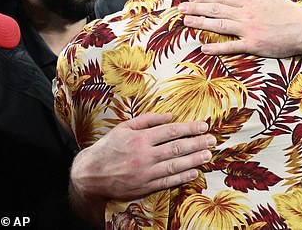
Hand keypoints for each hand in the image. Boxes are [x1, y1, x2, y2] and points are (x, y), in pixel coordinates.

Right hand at [71, 113, 215, 201]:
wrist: (89, 175)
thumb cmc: (108, 148)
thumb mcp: (125, 127)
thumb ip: (148, 119)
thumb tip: (171, 115)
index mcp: (140, 138)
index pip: (170, 131)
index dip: (189, 128)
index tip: (203, 126)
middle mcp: (144, 155)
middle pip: (177, 148)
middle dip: (197, 143)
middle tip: (212, 140)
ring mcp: (145, 173)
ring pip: (175, 165)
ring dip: (194, 160)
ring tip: (207, 155)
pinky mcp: (144, 186)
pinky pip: (167, 181)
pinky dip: (182, 177)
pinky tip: (194, 172)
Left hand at [179, 0, 301, 56]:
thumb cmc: (289, 14)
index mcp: (250, 1)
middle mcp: (246, 13)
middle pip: (216, 9)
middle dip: (196, 8)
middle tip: (180, 8)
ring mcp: (248, 29)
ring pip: (219, 25)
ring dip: (200, 23)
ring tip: (186, 22)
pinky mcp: (253, 44)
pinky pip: (231, 46)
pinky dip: (217, 48)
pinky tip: (204, 48)